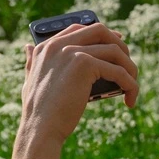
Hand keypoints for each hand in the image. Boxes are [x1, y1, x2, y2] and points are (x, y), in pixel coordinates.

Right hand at [19, 23, 139, 144]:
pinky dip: (130, 84)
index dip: (101, 34)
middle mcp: (58, 45)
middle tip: (128, 65)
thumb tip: (27, 47)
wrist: (40, 130)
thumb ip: (31, 62)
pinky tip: (131, 99)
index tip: (117, 43)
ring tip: (132, 86)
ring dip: (129, 67)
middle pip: (100, 30)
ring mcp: (71, 52)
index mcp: (46, 47)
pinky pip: (118, 71)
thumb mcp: (30, 82)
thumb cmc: (37, 113)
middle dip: (119, 44)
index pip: (78, 28)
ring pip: (115, 50)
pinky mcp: (84, 64)